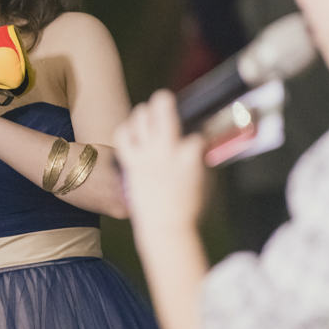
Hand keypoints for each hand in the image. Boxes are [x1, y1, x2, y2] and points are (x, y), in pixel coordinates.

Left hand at [113, 90, 207, 237]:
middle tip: (166, 100)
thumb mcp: (205, 181)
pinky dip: (127, 130)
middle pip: (164, 110)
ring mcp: (147, 155)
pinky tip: (133, 132)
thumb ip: (201, 159)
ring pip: (141, 117)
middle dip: (165, 100)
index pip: (195, 132)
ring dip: (145, 113)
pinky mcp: (132, 163)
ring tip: (148, 115)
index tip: (195, 137)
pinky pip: (123, 136)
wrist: (165, 228)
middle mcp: (167, 151)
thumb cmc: (190, 209)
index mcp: (190, 156)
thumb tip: (199, 144)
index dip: (196, 134)